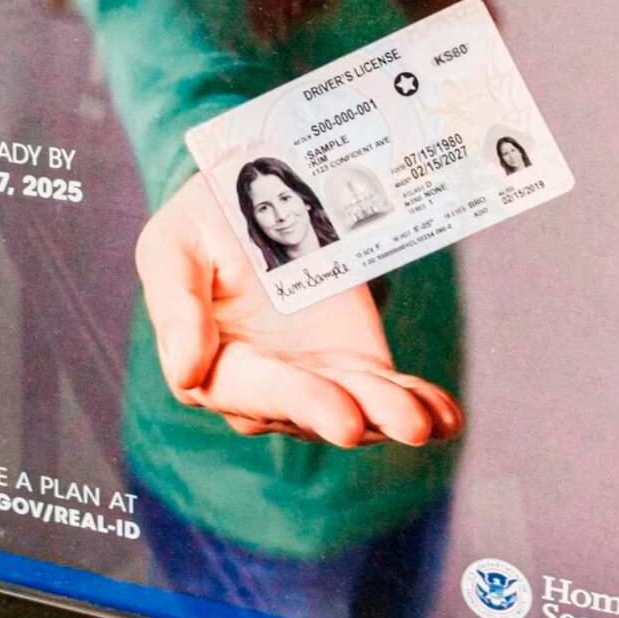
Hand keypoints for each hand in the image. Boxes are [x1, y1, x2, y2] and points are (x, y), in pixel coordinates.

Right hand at [134, 173, 462, 449]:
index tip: (335, 415)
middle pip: (304, 408)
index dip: (291, 399)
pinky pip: (389, 392)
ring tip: (424, 421)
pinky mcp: (358, 366)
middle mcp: (265, 387)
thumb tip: (186, 375)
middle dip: (338, 415)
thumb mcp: (173, 244)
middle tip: (364, 423)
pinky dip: (418, 403)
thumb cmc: (206, 222)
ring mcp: (317, 381)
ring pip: (355, 408)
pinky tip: (445, 417)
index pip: (248, 389)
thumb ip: (175, 306)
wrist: (260, 195)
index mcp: (211, 363)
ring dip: (390, 415)